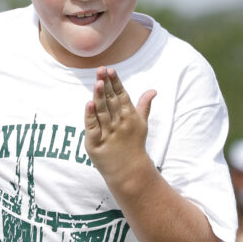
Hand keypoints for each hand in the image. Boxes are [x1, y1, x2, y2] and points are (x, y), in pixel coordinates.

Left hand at [83, 67, 155, 184]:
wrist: (129, 171)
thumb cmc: (134, 145)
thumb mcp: (141, 124)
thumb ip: (144, 105)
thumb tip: (153, 90)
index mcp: (129, 116)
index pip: (121, 95)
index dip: (115, 82)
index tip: (110, 69)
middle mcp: (119, 123)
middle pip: (111, 101)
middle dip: (106, 85)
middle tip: (101, 70)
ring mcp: (108, 133)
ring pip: (102, 112)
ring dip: (99, 97)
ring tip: (97, 82)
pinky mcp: (96, 143)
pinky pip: (92, 127)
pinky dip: (90, 116)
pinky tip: (89, 104)